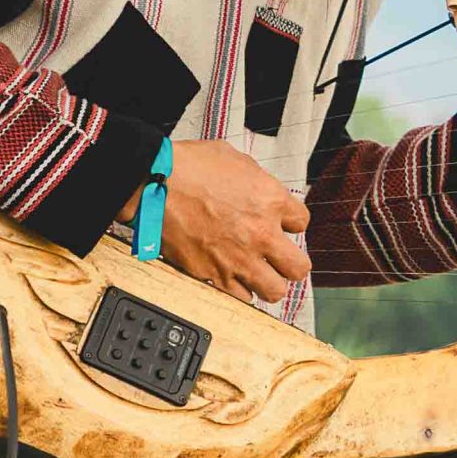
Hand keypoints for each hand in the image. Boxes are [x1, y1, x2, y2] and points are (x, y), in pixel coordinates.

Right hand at [117, 140, 309, 302]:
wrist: (154, 185)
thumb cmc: (187, 167)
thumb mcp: (235, 159)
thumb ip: (256, 179)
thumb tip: (259, 187)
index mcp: (271, 200)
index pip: (302, 223)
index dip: (291, 224)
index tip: (281, 226)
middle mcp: (261, 234)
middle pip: (299, 268)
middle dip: (291, 264)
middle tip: (279, 259)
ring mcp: (238, 259)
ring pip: (274, 291)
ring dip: (268, 282)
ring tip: (257, 274)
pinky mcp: (213, 275)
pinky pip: (240, 298)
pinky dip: (238, 291)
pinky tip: (232, 278)